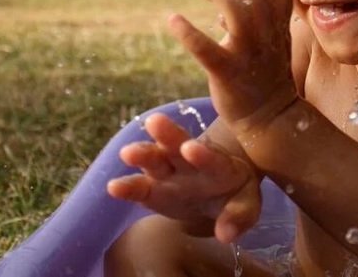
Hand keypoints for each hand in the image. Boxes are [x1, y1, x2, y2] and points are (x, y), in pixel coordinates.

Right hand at [106, 113, 261, 242]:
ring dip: (142, 154)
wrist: (217, 190)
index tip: (189, 148)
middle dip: (166, 134)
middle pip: (177, 144)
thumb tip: (225, 235)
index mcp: (217, 162)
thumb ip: (238, 216)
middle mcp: (188, 160)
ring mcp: (168, 171)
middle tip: (154, 122)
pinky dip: (126, 187)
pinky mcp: (151, 188)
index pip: (211, 157)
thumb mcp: (245, 201)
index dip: (201, 154)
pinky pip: (138, 187)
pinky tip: (112, 187)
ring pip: (154, 158)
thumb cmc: (233, 192)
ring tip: (127, 153)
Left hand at [168, 0, 297, 135]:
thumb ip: (257, 17)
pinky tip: (173, 19)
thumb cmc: (264, 75)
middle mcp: (266, 37)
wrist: (268, 118)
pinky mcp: (226, 73)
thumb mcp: (269, 42)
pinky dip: (187, 32)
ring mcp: (247, 55)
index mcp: (279, 28)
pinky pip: (206, 49)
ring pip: (237, 10)